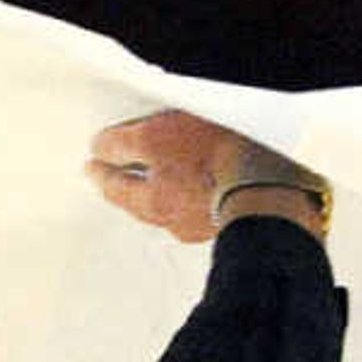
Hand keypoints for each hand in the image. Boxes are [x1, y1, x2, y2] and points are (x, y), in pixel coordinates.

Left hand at [84, 112, 311, 244]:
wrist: (270, 184)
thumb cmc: (214, 160)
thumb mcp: (156, 138)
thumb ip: (123, 144)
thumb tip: (99, 149)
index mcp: (153, 203)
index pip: (116, 187)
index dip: (101, 173)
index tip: (91, 166)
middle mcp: (175, 220)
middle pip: (143, 203)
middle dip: (130, 188)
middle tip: (118, 178)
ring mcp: (206, 223)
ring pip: (175, 206)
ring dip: (166, 193)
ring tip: (163, 180)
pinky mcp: (234, 219)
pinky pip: (206, 204)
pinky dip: (198, 193)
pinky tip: (205, 185)